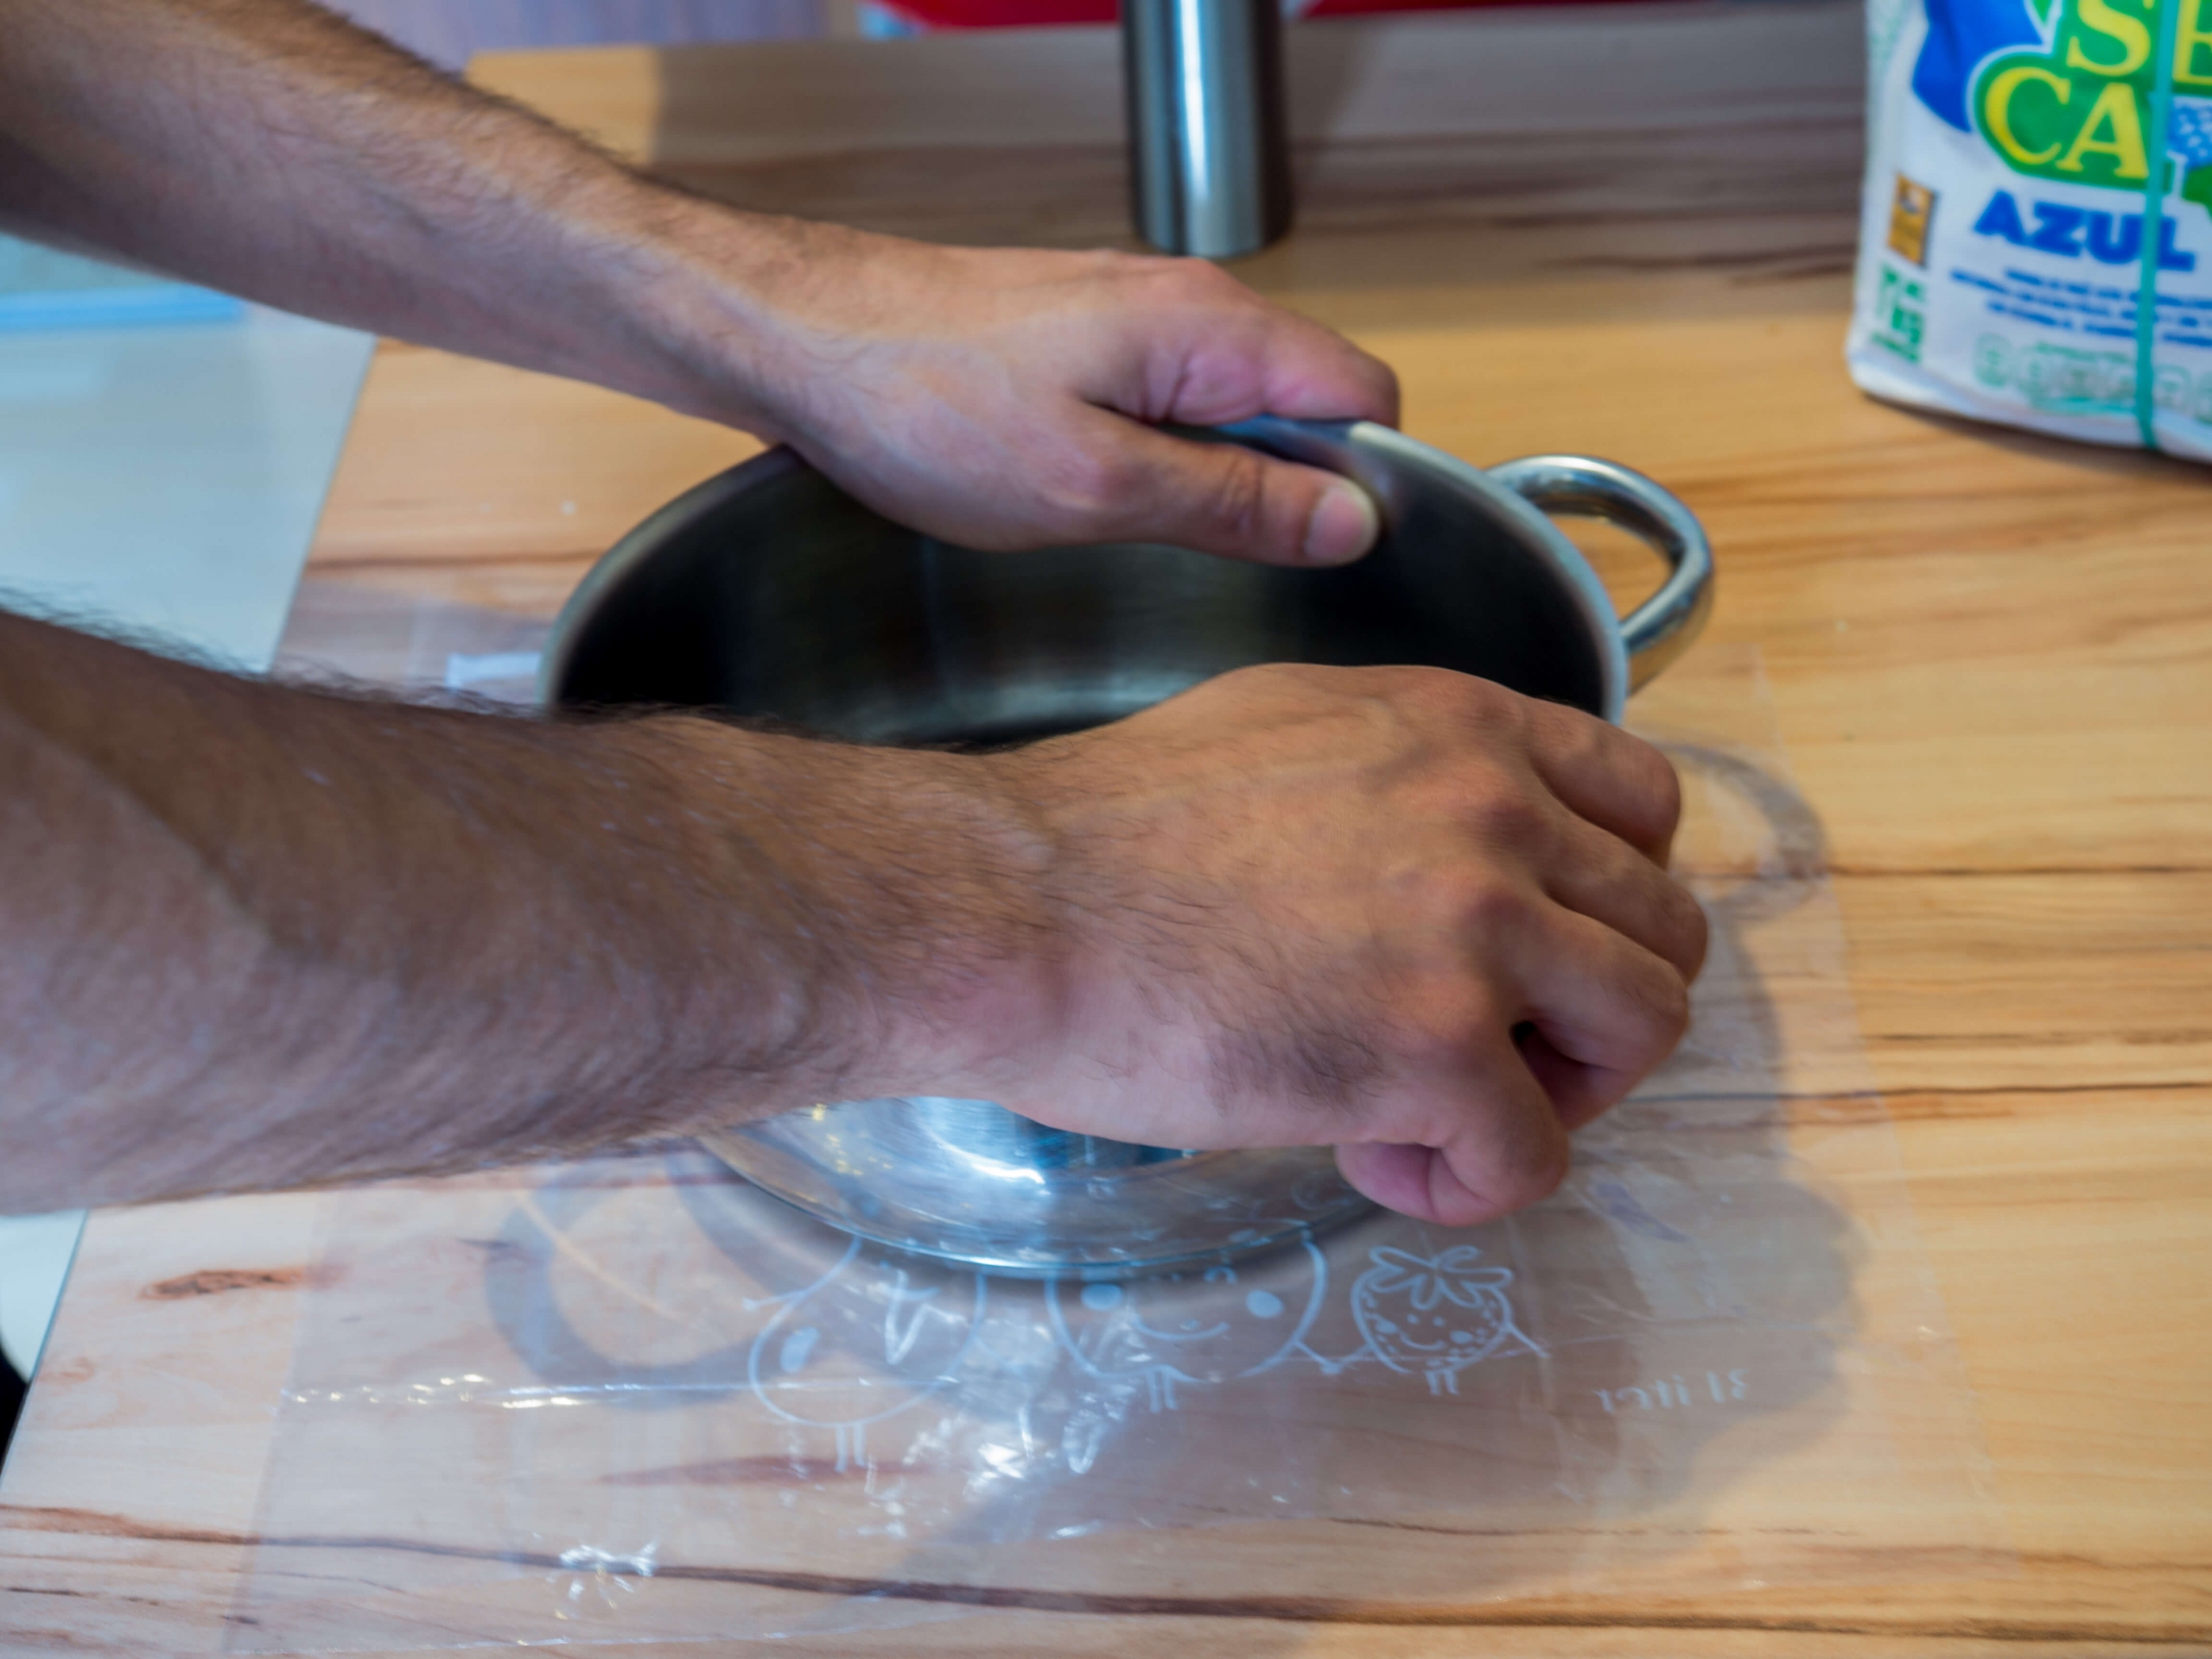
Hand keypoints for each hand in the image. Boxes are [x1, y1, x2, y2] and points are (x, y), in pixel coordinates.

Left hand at [675, 221, 1398, 566]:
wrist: (797, 337)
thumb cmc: (923, 401)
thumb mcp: (1095, 486)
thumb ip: (1234, 501)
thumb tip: (1352, 519)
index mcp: (1211, 330)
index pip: (1365, 396)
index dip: (1368, 483)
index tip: (1327, 558)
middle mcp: (1186, 306)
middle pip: (1305, 403)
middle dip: (1289, 488)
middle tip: (1219, 566)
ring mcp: (1133, 317)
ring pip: (1232, 408)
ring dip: (1216, 479)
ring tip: (1145, 538)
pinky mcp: (1083, 337)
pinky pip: (1168, 402)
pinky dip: (1159, 459)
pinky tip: (1099, 505)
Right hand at [929, 665, 1705, 1226]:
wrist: (1015, 910)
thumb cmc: (1105, 834)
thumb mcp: (1283, 729)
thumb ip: (1397, 770)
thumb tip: (1432, 845)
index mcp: (1458, 725)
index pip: (1642, 802)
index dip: (1609, 895)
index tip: (1541, 951)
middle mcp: (1494, 810)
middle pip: (1664, 928)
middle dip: (1594, 1009)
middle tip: (1498, 1052)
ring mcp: (1478, 929)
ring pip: (1644, 1029)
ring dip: (1563, 1093)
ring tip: (1452, 1116)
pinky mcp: (1439, 1049)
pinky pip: (1536, 1155)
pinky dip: (1471, 1184)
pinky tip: (1376, 1164)